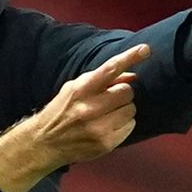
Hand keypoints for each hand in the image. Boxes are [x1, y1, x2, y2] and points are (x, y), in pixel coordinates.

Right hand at [27, 44, 147, 166]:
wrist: (46, 142)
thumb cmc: (63, 110)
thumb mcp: (74, 88)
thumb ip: (101, 80)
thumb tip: (132, 76)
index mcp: (80, 89)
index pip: (109, 69)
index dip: (129, 57)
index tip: (145, 49)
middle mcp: (89, 107)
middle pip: (126, 91)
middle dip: (122, 93)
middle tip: (110, 99)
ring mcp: (98, 127)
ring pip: (131, 109)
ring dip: (123, 110)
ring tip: (107, 114)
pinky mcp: (106, 143)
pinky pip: (131, 126)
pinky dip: (124, 125)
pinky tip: (108, 126)